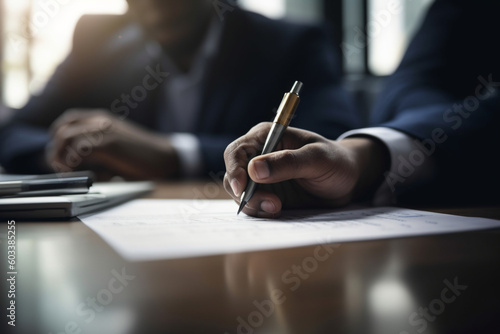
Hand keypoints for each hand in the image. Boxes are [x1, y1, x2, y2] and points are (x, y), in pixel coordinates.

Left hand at [46, 109, 179, 179]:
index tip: (58, 156)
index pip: (67, 121)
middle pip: (62, 129)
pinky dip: (74, 162)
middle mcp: (100, 120)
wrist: (164, 155)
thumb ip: (96, 150)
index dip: (57, 138)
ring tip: (67, 172)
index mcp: (102, 119)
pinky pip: (80, 148)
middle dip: (55, 150)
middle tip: (59, 167)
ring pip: (66, 136)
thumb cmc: (142, 155)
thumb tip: (74, 165)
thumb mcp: (116, 146)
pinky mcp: (109, 143)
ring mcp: (104, 130)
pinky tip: (79, 173)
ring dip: (61, 156)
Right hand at [223, 123, 388, 217]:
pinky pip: (253, 205)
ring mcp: (261, 177)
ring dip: (254, 205)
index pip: (237, 151)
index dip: (235, 170)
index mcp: (266, 137)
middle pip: (234, 175)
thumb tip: (254, 170)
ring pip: (240, 194)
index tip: (242, 189)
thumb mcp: (318, 158)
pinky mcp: (267, 194)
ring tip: (278, 208)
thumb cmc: (336, 161)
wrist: (348, 180)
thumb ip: (288, 162)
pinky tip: (278, 210)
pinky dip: (260, 211)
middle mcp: (259, 155)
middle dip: (245, 193)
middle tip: (271, 205)